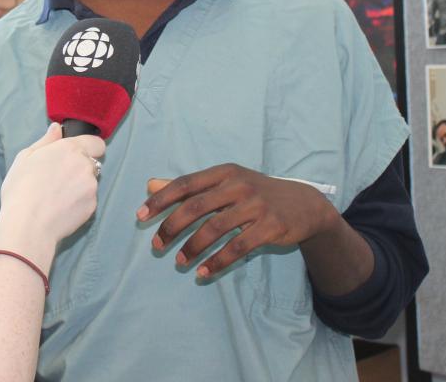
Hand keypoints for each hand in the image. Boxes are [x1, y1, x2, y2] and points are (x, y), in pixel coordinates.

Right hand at [0, 123, 104, 272]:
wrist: (28, 225)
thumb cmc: (21, 190)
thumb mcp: (25, 158)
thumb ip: (45, 141)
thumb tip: (56, 129)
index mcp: (69, 149)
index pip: (96, 142)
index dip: (87, 148)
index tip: (74, 156)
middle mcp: (85, 164)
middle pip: (91, 162)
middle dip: (79, 167)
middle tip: (58, 179)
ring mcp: (91, 186)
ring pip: (90, 181)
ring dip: (79, 185)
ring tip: (57, 196)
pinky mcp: (92, 206)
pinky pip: (89, 199)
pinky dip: (79, 202)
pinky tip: (61, 208)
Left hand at [137, 164, 338, 277]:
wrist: (304, 205)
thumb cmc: (256, 193)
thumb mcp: (225, 183)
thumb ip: (190, 187)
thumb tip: (151, 185)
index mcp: (224, 173)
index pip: (185, 184)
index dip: (161, 199)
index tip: (141, 215)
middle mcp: (238, 185)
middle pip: (196, 207)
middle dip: (172, 227)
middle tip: (156, 246)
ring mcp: (256, 205)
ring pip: (215, 229)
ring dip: (193, 248)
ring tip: (179, 262)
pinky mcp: (270, 226)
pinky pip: (237, 248)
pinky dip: (217, 262)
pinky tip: (204, 272)